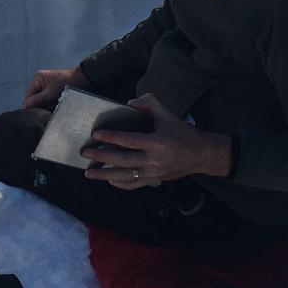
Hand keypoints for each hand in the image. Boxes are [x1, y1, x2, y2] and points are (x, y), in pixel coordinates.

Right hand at [22, 66, 87, 109]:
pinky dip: (49, 103)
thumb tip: (24, 106)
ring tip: (48, 111)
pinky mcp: (53, 88)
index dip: (29, 105)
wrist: (81, 79)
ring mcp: (46, 84)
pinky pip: (47, 98)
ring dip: (44, 105)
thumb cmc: (65, 83)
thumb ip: (36, 100)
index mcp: (37, 78)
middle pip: (34, 97)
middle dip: (37, 105)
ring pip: (41, 98)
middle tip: (41, 114)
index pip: (28, 95)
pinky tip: (52, 107)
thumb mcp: (49, 93)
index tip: (32, 115)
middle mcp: (40, 81)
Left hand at [80, 92, 232, 189]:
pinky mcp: (154, 180)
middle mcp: (154, 161)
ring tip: (88, 173)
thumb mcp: (168, 115)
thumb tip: (130, 102)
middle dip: (101, 158)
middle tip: (85, 153)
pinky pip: (133, 185)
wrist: (201, 155)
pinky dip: (119, 184)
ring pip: (125, 177)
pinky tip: (108, 179)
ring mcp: (154, 173)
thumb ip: (150, 103)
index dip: (112, 138)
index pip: (130, 141)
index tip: (96, 135)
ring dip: (105, 175)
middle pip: (123, 161)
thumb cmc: (183, 133)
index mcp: (158, 143)